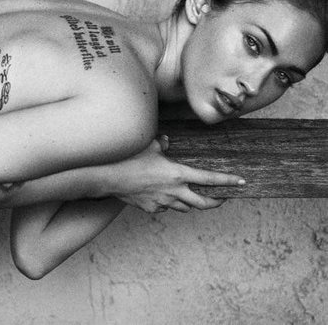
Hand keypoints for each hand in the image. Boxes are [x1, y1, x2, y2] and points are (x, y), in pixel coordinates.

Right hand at [111, 135, 244, 213]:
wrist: (109, 179)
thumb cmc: (129, 160)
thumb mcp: (148, 146)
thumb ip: (161, 144)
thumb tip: (166, 142)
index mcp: (178, 174)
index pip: (209, 179)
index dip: (228, 181)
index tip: (241, 182)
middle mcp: (175, 191)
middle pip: (204, 203)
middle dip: (217, 201)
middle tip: (223, 198)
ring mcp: (163, 202)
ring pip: (186, 208)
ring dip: (192, 203)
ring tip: (194, 198)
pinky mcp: (152, 209)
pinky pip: (166, 208)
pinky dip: (170, 203)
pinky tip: (165, 197)